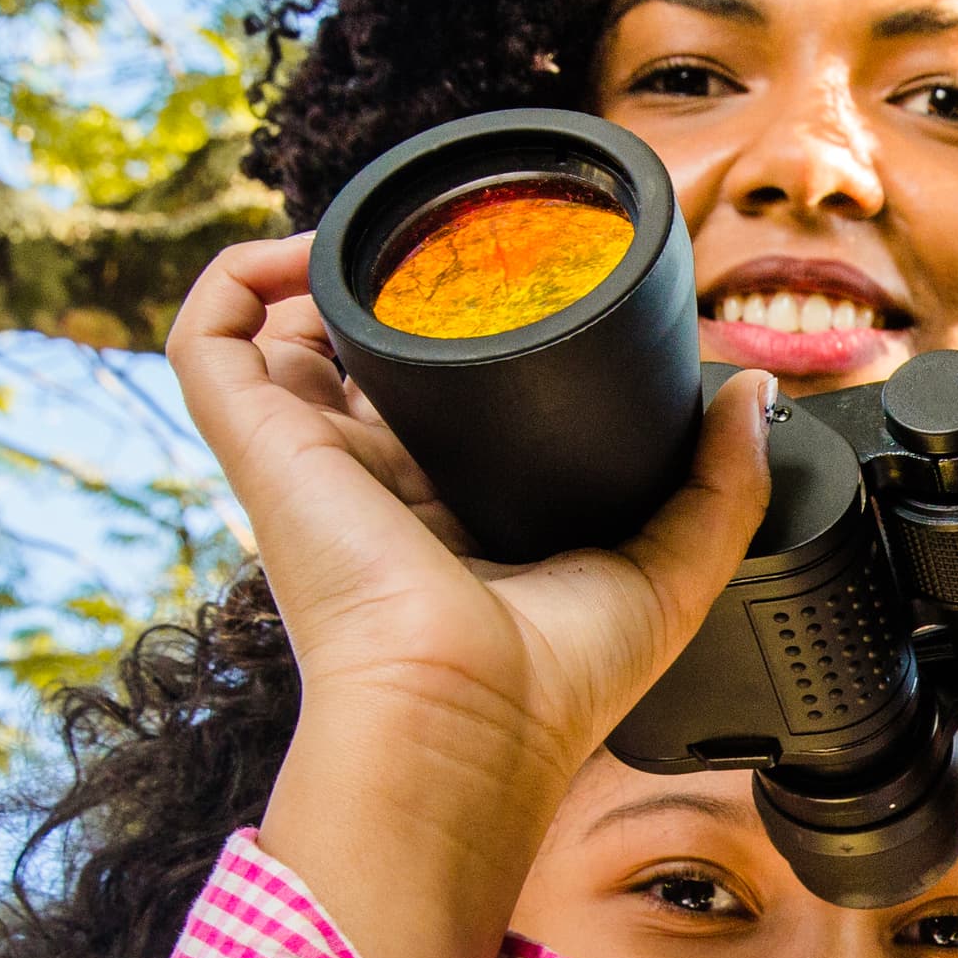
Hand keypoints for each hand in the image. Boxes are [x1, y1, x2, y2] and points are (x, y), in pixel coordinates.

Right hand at [168, 236, 769, 957]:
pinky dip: (235, 278)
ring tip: (375, 234)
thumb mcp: (669, 573)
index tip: (502, 294)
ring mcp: (307, 462)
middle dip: (386, 296)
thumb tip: (750, 390)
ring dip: (311, 273)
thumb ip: (721, 485)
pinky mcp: (260, 448)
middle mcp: (367, 485)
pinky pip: (208, 339)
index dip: (458, 346)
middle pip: (355, 363)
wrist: (464, 723)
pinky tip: (306, 252)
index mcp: (445, 517)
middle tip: (443, 252)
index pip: (432, 411)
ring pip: (275, 338)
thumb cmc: (549, 688)